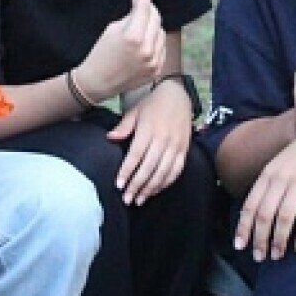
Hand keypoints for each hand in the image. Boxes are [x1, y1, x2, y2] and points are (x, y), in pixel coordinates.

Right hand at [74, 0, 165, 102]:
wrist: (98, 82)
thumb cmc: (101, 54)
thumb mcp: (112, 29)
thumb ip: (130, 15)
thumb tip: (140, 2)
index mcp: (133, 37)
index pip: (145, 10)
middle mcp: (147, 49)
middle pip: (156, 19)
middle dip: (150, 10)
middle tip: (143, 6)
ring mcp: (153, 61)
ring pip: (161, 33)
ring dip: (153, 26)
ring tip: (141, 27)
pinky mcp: (156, 70)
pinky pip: (162, 48)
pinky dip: (155, 42)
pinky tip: (145, 41)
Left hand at [107, 78, 192, 205]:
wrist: (178, 95)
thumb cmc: (152, 104)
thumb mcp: (135, 111)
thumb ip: (124, 126)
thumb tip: (110, 138)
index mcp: (149, 129)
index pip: (136, 155)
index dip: (127, 171)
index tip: (118, 185)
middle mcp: (164, 139)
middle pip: (149, 167)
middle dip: (137, 185)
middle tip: (127, 199)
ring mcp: (176, 146)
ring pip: (164, 172)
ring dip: (151, 188)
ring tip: (139, 200)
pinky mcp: (185, 150)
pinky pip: (176, 171)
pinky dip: (166, 183)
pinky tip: (155, 191)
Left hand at [233, 125, 295, 260]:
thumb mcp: (282, 162)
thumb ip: (269, 183)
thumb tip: (255, 210)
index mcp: (269, 173)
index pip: (250, 205)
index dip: (243, 228)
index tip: (240, 246)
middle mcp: (281, 178)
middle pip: (264, 215)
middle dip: (260, 239)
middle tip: (260, 257)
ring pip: (284, 218)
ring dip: (279, 241)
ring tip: (278, 256)